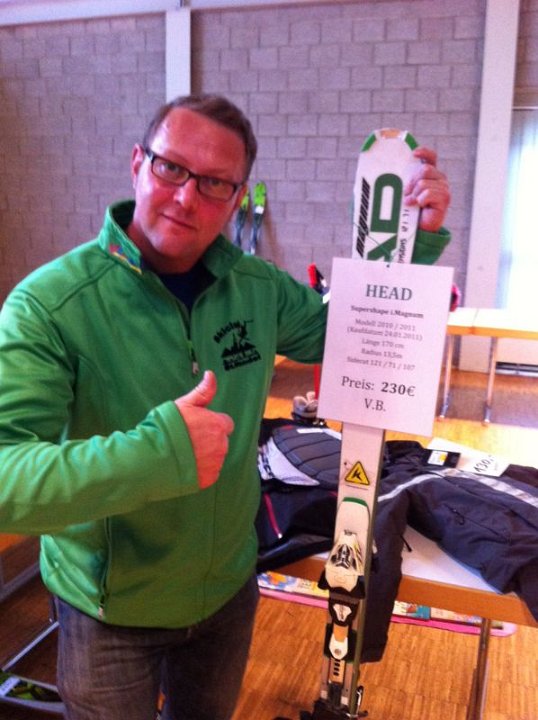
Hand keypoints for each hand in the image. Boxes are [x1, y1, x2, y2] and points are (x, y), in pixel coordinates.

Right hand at [174, 370, 233, 489]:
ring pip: (215, 457)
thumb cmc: (166, 428)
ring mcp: (215, 463)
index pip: (225, 423)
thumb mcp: (184, 404)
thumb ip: (202, 391)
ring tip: (183, 453)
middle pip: (221, 441)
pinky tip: (185, 465)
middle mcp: (221, 445)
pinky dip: (200, 470)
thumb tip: (211, 374)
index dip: (212, 424)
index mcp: (218, 425)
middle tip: (187, 440)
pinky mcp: (208, 479)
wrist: (151, 458)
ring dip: (205, 456)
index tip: (197, 427)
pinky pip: (209, 473)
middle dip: (209, 440)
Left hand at [404, 147, 450, 232]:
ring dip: (414, 194)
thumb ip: (405, 181)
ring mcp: (444, 188)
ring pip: (423, 183)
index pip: (431, 157)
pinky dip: (420, 200)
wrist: (419, 228)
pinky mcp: (445, 198)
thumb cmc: (411, 210)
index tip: (414, 153)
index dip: (424, 152)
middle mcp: (440, 179)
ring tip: (412, 203)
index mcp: (431, 174)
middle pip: (425, 169)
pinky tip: (419, 206)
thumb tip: (390, 171)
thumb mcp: (407, 192)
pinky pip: (427, 193)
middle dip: (412, 182)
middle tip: (406, 194)